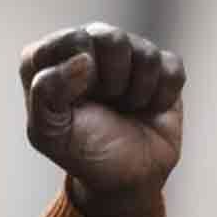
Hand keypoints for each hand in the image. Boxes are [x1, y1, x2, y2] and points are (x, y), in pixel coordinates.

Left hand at [20, 23, 184, 216]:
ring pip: (144, 53)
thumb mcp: (48, 132)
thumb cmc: (83, 152)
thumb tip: (85, 59)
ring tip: (124, 109)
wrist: (127, 178)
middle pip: (110, 38)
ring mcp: (127, 54)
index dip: (77, 74)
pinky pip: (170, 68)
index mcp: (52, 58)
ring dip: (136, 93)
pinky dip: (161, 97)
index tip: (76, 103)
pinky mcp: (161, 67)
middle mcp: (89, 47)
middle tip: (105, 104)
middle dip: (111, 82)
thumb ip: (45, 92)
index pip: (70, 40)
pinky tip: (147, 109)